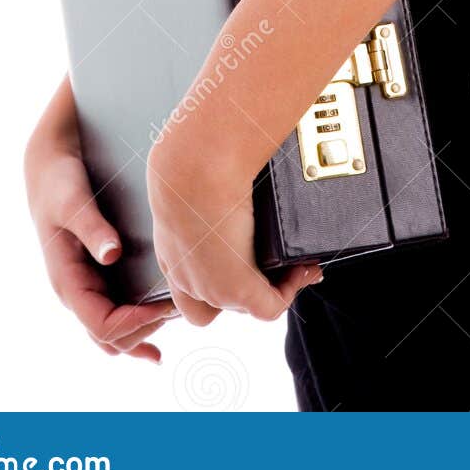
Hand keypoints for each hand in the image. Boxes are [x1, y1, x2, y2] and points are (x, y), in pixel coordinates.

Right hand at [25, 74, 182, 361]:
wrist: (48, 166)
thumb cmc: (59, 182)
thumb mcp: (73, 202)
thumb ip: (92, 227)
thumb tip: (112, 254)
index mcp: (67, 281)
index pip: (102, 325)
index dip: (136, 322)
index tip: (167, 304)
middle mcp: (75, 293)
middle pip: (111, 338)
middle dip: (145, 329)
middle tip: (180, 306)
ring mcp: (86, 288)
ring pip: (113, 335)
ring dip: (144, 333)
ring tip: (176, 317)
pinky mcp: (96, 278)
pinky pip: (113, 319)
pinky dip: (135, 333)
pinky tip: (156, 349)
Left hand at [147, 131, 321, 322]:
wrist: (194, 165)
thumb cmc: (190, 162)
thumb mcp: (195, 187)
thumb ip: (209, 193)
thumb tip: (229, 183)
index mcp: (171, 252)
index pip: (195, 284)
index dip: (224, 276)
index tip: (249, 257)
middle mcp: (186, 276)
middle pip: (221, 302)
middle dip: (252, 288)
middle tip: (274, 268)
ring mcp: (209, 287)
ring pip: (244, 305)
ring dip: (271, 288)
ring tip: (290, 263)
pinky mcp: (235, 288)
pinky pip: (268, 308)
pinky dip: (288, 290)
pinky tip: (298, 268)